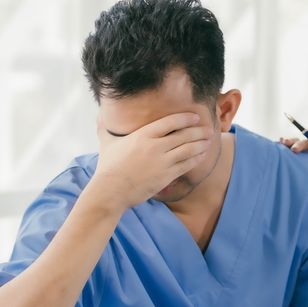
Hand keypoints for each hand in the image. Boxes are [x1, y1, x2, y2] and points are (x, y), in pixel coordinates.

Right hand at [90, 112, 211, 210]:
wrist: (111, 191)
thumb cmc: (108, 168)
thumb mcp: (106, 144)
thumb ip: (105, 128)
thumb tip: (98, 115)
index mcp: (142, 135)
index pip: (170, 122)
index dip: (185, 118)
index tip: (195, 117)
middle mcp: (155, 146)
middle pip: (184, 135)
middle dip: (199, 131)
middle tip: (208, 128)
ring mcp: (162, 162)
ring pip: (188, 149)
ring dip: (201, 144)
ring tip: (209, 141)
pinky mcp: (166, 176)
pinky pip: (186, 165)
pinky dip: (196, 159)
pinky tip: (203, 156)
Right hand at [280, 129, 307, 183]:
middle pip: (307, 140)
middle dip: (301, 144)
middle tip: (295, 150)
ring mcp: (303, 152)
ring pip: (296, 142)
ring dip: (290, 142)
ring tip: (284, 144)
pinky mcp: (294, 156)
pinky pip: (288, 148)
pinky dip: (284, 146)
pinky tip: (280, 145)